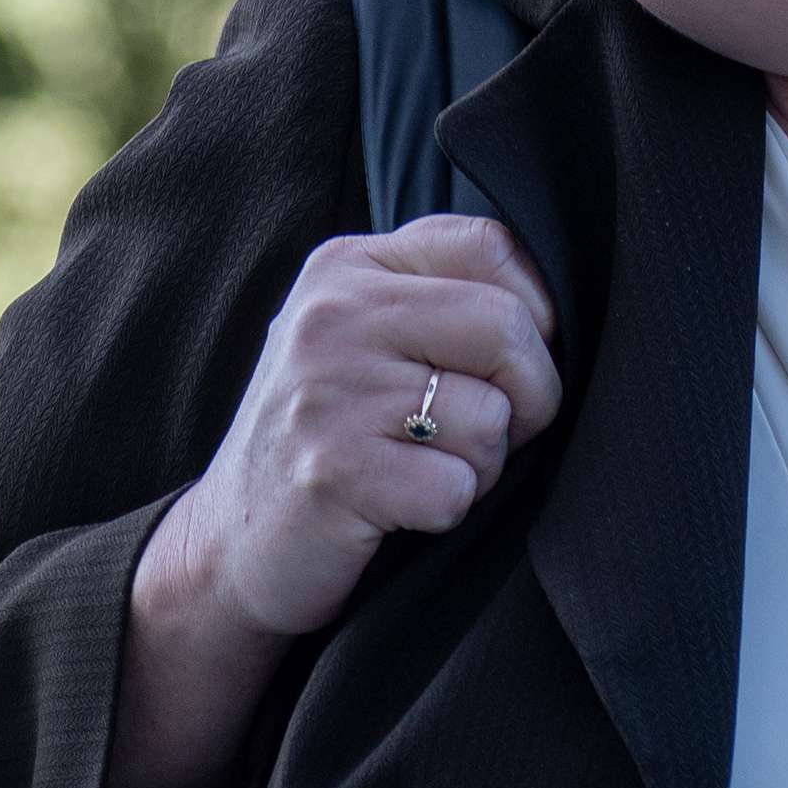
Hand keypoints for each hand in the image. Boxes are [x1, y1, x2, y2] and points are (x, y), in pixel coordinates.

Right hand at [104, 215, 561, 787]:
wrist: (229, 541)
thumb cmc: (330, 435)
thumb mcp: (366, 339)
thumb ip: (442, 299)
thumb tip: (559, 311)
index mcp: (348, 266)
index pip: (491, 246)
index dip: (534, 313)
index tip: (510, 363)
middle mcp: (331, 315)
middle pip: (506, 328)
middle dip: (530, 395)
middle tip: (489, 432)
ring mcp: (326, 391)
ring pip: (490, 417)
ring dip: (481, 463)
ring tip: (423, 468)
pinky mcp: (331, 472)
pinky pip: (456, 488)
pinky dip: (447, 511)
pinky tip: (400, 507)